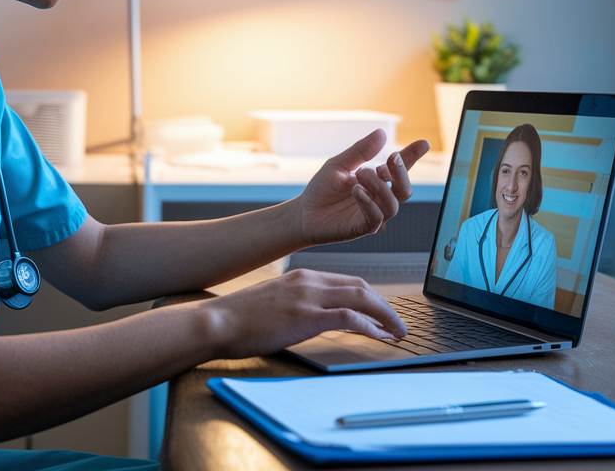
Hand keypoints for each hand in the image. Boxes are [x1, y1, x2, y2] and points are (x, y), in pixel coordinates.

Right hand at [201, 268, 407, 357]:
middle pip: (361, 287)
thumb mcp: (274, 303)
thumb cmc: (239, 318)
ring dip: (385, 315)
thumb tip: (314, 319)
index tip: (382, 313)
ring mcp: (308, 297)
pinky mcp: (306, 316)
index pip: (347, 282)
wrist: (217, 321)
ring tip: (398, 332)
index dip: (371, 298)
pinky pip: (349, 318)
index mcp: (302, 277)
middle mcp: (309, 282)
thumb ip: (297, 305)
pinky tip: (379, 337)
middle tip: (397, 323)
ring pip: (361, 298)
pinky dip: (370, 326)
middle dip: (384, 305)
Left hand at [294, 130, 429, 246]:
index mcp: (376, 180)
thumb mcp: (338, 165)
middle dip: (402, 173)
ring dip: (380, 186)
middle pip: (405, 189)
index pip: (398, 168)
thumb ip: (360, 152)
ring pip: (393, 204)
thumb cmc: (322, 189)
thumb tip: (382, 133)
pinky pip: (376, 218)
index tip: (424, 143)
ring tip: (361, 173)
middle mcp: (379, 197)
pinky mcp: (363, 227)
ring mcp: (373, 213)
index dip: (412, 156)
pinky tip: (357, 190)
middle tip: (391, 158)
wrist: (303, 213)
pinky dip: (369, 202)